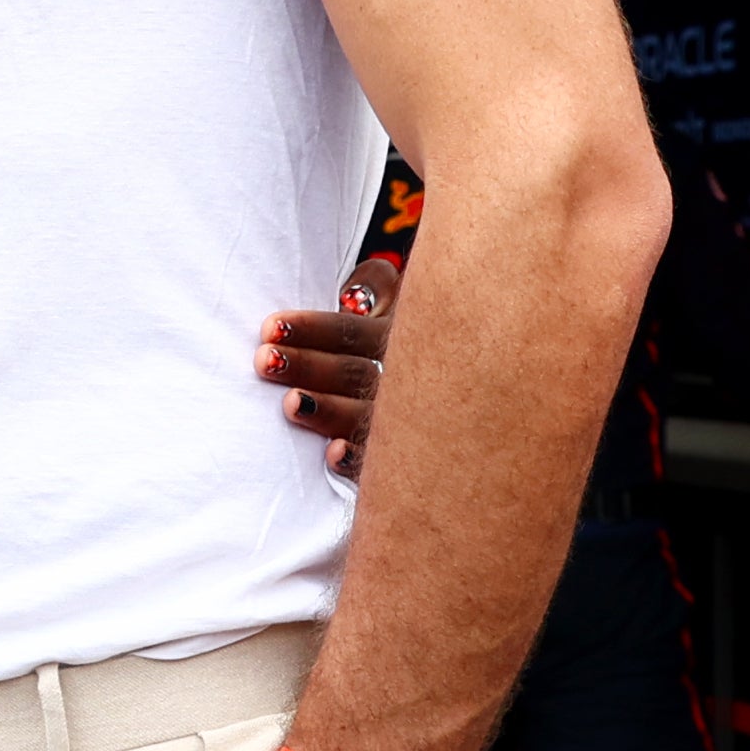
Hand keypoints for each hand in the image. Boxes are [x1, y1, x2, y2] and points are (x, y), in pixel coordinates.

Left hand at [261, 250, 403, 471]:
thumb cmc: (408, 352)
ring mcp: (411, 423)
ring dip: (328, 408)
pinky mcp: (406, 460)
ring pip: (369, 416)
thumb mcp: (399, 308)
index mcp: (400, 340)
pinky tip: (334, 452)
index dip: (312, 329)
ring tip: (291, 402)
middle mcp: (408, 381)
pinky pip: (385, 462)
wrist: (484, 411)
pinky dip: (359, 457)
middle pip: (356, 372)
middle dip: (309, 366)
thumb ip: (376, 290)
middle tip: (265, 361)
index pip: (351, 333)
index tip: (270, 328)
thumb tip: (351, 288)